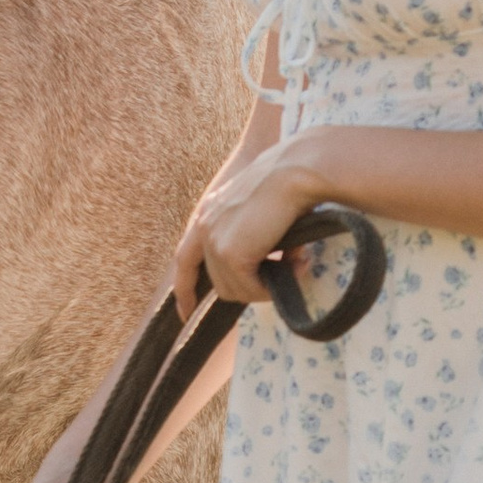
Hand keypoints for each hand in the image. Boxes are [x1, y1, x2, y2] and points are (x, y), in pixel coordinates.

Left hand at [172, 140, 319, 314]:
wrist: (296, 171)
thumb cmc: (290, 184)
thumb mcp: (261, 212)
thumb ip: (254, 239)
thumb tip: (273, 271)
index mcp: (208, 212)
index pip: (185, 259)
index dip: (185, 288)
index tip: (186, 311)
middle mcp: (205, 225)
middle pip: (218, 282)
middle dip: (249, 288)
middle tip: (285, 275)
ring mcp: (215, 241)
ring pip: (235, 290)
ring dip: (265, 287)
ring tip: (296, 266)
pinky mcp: (231, 254)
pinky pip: (250, 289)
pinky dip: (272, 287)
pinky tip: (295, 267)